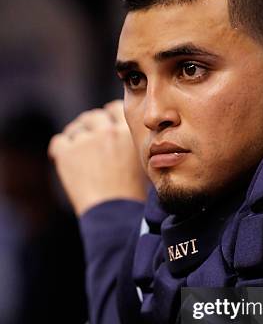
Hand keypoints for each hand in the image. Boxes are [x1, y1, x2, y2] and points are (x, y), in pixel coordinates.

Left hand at [48, 100, 147, 214]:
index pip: (114, 109)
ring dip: (76, 137)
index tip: (107, 128)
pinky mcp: (66, 153)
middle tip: (90, 142)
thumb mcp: (142, 163)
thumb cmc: (132, 195)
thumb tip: (122, 137)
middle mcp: (107, 131)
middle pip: (94, 116)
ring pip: (76, 129)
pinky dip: (59, 151)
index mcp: (127, 132)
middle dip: (91, 127)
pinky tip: (62, 160)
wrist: (114, 214)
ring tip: (78, 154)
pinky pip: (59, 142)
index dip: (109, 118)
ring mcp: (85, 141)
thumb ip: (131, 144)